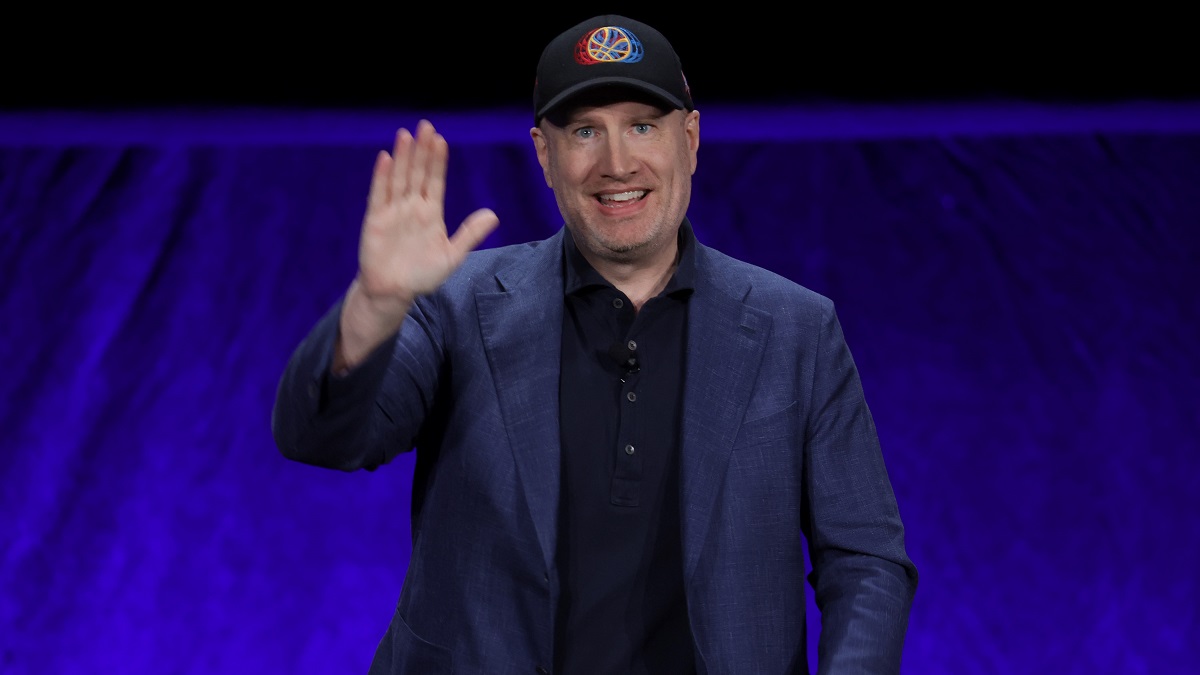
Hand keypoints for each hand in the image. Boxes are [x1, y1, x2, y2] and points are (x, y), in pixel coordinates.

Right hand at [358, 119, 498, 307]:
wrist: (395, 292)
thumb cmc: (422, 275)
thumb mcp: (452, 255)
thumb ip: (470, 234)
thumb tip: (493, 215)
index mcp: (430, 212)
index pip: (435, 180)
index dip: (438, 161)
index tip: (441, 140)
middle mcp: (411, 207)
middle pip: (417, 173)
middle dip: (422, 150)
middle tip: (425, 125)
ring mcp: (393, 212)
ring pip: (399, 178)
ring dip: (402, 157)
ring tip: (406, 135)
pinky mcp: (376, 220)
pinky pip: (379, 195)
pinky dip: (382, 177)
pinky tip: (385, 158)